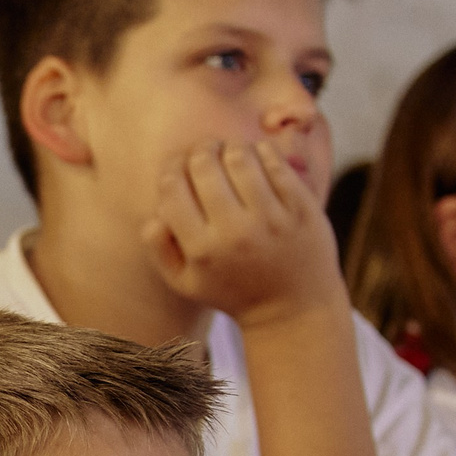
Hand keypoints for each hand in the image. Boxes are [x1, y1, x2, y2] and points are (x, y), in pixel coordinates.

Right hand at [141, 140, 347, 330]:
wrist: (293, 308)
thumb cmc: (233, 290)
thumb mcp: (185, 283)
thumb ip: (159, 249)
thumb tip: (154, 213)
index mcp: (201, 250)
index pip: (172, 188)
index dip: (171, 167)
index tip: (178, 165)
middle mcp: (235, 233)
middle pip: (204, 165)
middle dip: (199, 150)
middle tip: (204, 152)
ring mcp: (271, 219)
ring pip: (240, 157)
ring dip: (229, 147)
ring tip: (229, 154)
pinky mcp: (301, 207)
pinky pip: (274, 161)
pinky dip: (260, 151)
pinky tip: (255, 159)